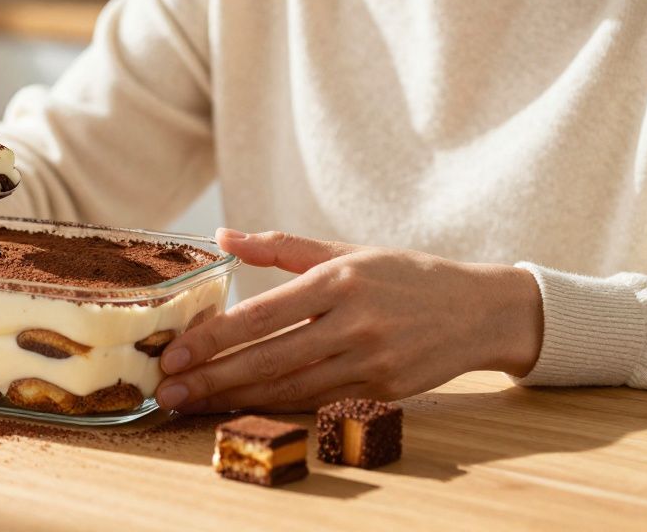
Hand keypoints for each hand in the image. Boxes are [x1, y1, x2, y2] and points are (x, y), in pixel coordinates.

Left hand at [155, 229, 543, 412]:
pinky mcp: (383, 390)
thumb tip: (222, 237)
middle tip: (167, 391)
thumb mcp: (345, 251)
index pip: (262, 315)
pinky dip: (276, 407)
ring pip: (289, 388)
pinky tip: (241, 408)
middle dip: (212, 379)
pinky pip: (318, 402)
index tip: (174, 354)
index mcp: (338, 280)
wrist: (479, 310)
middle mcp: (354, 322)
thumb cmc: (404, 275)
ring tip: (191, 404)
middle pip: (269, 359)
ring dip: (235, 399)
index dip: (213, 340)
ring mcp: (370, 361)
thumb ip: (280, 246)